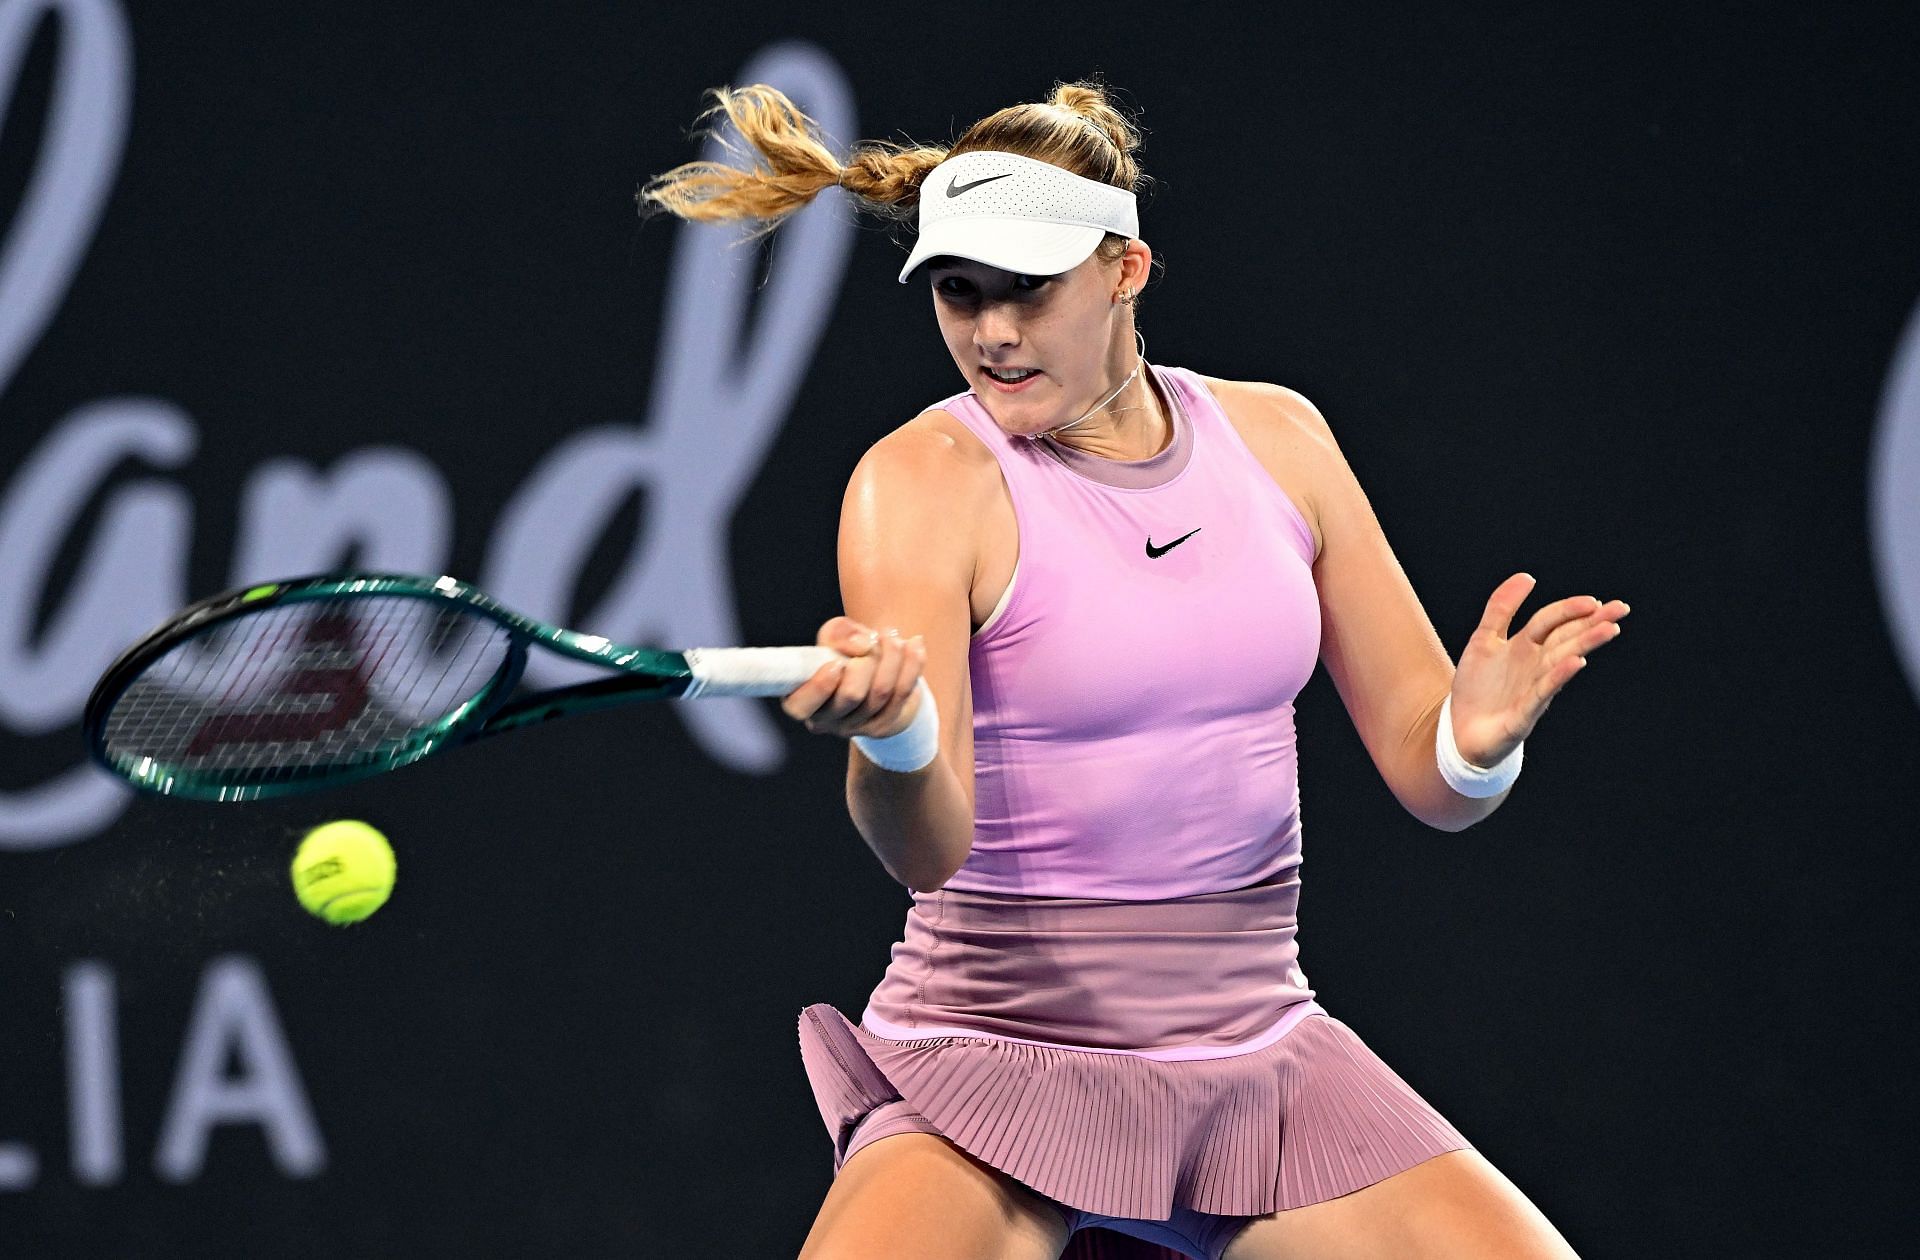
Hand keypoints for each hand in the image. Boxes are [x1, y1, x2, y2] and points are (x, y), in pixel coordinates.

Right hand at [779, 616, 926, 739]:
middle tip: (872, 642)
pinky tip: (915, 643)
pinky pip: (903, 693)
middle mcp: (826, 720)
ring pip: (881, 692)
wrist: (874, 671)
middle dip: (867, 660)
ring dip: (892, 655)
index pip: (800, 706)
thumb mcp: (834, 635)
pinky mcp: (883, 726)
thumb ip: (840, 633)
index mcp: (801, 700)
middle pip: (851, 695)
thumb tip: (861, 646)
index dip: (820, 686)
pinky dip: (912, 663)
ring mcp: (856, 727)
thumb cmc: (844, 651)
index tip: (837, 663)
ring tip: (892, 635)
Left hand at [1449, 573, 1628, 766]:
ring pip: (1562, 662)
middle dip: (1592, 624)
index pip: (1552, 622)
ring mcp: (1533, 689)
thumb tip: (1528, 576)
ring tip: (1608, 629)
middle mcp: (1535, 666)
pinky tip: (1576, 663)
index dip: (1570, 610)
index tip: (1594, 601)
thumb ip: (1501, 608)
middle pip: (1566, 639)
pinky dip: (1559, 677)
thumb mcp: (1484, 639)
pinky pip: (1544, 692)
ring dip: (1584, 644)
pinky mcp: (1525, 714)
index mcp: (1526, 647)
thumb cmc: (1477, 687)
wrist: (1460, 731)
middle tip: (1621, 609)